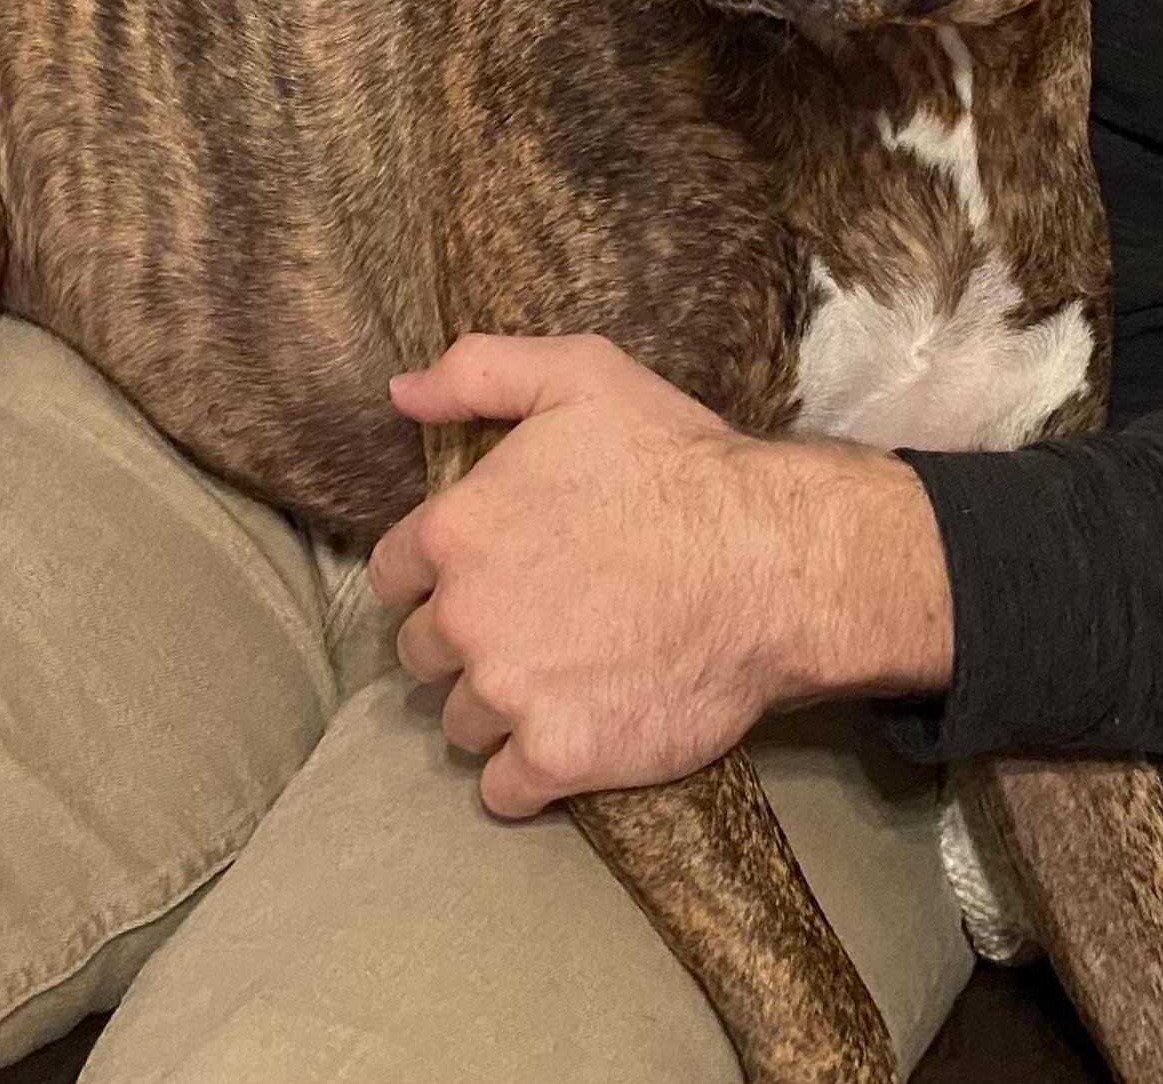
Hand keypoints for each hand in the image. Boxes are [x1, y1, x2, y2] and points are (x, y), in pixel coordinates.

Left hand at [366, 334, 953, 819]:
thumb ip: (477, 372)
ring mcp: (508, 693)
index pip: (391, 575)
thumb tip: (400, 393)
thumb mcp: (578, 374)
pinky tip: (563, 741)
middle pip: (421, 653)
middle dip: (461, 643)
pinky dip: (524, 776)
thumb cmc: (677, 461)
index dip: (431, 576)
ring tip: (551, 683)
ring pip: (459, 723)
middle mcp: (465, 617)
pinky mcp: (559, 757)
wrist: (771, 563)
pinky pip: (503, 790)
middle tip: (524, 628)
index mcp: (455, 530)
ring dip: (492, 710)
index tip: (477, 575)